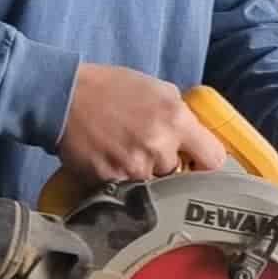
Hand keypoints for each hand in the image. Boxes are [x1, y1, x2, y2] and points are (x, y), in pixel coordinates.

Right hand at [59, 64, 226, 184]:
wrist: (63, 98)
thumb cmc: (112, 88)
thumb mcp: (158, 89)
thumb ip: (181, 115)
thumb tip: (195, 139)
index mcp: (176, 120)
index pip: (213, 159)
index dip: (205, 161)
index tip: (195, 161)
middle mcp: (159, 147)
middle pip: (179, 174)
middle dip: (167, 164)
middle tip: (147, 148)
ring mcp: (134, 168)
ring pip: (154, 185)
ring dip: (144, 174)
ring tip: (125, 152)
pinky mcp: (111, 182)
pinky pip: (128, 189)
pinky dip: (121, 179)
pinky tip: (110, 159)